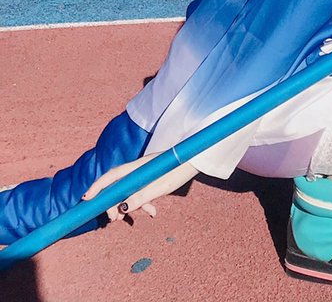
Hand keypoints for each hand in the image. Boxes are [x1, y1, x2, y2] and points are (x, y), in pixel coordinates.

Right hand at [82, 154, 196, 223]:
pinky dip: (142, 203)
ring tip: (130, 219)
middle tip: (114, 219)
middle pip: (117, 187)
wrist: (195, 161)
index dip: (98, 187)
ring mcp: (144, 174)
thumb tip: (123, 208)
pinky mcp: (151, 179)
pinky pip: (140, 192)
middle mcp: (137, 169)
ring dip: (128, 205)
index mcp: (137, 167)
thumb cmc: (179, 170)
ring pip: (128, 192)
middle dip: (113, 203)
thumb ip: (142, 196)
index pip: (112, 176)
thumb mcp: (160, 187)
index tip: (86, 199)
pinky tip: (152, 212)